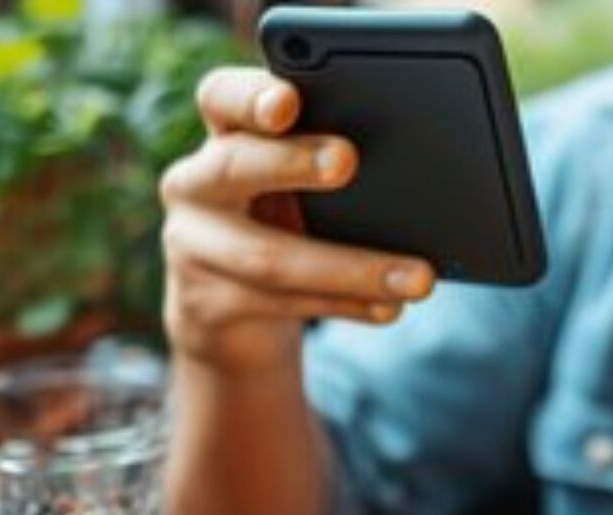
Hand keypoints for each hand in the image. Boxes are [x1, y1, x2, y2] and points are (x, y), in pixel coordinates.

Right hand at [161, 67, 435, 374]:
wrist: (227, 320)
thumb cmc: (277, 232)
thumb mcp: (291, 193)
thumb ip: (322, 171)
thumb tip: (411, 181)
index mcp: (223, 139)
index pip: (223, 99)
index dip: (250, 97)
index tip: (287, 100)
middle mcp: (197, 186)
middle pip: (235, 166)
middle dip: (292, 162)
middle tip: (347, 159)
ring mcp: (195, 248)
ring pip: (271, 258)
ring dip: (352, 268)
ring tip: (417, 278)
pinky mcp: (211, 307)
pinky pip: (286, 305)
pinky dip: (347, 305)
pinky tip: (389, 307)